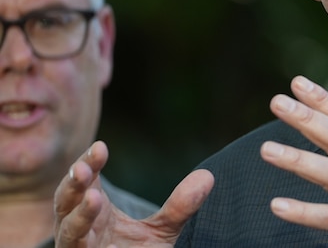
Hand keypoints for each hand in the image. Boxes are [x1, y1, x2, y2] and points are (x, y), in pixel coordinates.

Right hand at [54, 140, 213, 246]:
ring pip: (71, 234)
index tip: (101, 147)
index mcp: (94, 212)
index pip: (85, 181)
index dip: (89, 163)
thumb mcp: (162, 230)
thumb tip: (208, 176)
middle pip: (66, 205)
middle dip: (73, 186)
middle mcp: (79, 231)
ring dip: (80, 217)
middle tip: (83, 169)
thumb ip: (180, 206)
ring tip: (94, 199)